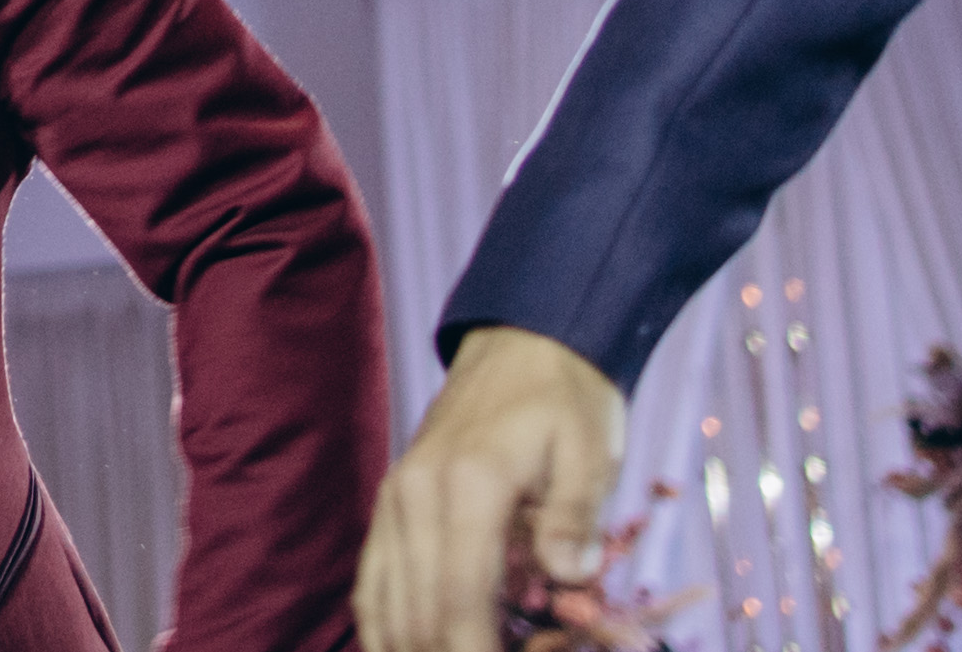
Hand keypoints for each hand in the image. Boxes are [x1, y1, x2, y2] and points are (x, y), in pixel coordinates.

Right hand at [357, 326, 625, 651]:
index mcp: (467, 485)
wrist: (523, 341)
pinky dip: (385, 628)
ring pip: (384, 607)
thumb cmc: (565, 397)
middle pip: (417, 617)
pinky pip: (371, 582)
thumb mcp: (590, 450)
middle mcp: (414, 497)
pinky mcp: (390, 504)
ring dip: (415, 649)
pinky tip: (408, 648)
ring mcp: (394, 500)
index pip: (459, 603)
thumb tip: (569, 577)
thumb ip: (574, 516)